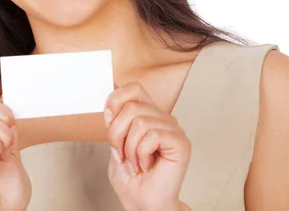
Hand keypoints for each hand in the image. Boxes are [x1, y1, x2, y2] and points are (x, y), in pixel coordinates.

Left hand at [105, 81, 190, 210]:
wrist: (144, 203)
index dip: (116, 100)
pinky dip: (142, 154)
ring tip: (135, 162)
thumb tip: (111, 101)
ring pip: (139, 121)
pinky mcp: (180, 142)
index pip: (133, 88)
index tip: (108, 122)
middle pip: (131, 106)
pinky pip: (152, 135)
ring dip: (129, 148)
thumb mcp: (114, 144)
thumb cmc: (132, 179)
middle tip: (121, 154)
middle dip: (117, 133)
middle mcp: (162, 118)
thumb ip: (114, 121)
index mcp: (147, 114)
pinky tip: (147, 164)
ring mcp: (173, 129)